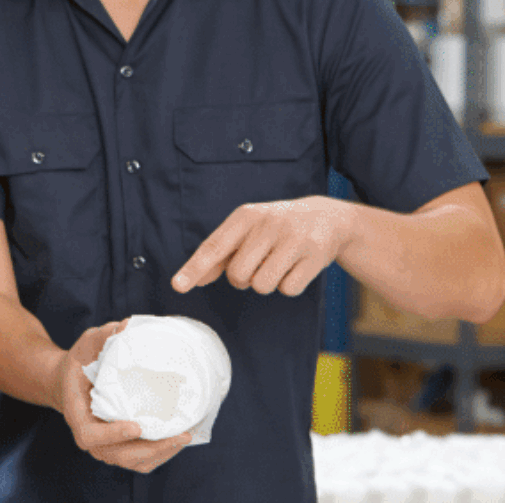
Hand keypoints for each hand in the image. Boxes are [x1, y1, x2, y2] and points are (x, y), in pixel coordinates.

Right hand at [53, 321, 192, 472]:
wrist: (68, 382)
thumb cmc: (79, 363)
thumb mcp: (86, 345)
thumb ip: (103, 337)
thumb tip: (127, 326)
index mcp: (76, 413)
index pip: (89, 435)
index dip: (111, 434)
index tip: (136, 425)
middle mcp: (90, 436)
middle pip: (118, 455)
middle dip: (152, 448)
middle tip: (181, 434)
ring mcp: (104, 446)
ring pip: (133, 462)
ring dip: (161, 454)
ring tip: (186, 436)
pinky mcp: (119, 448)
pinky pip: (141, 461)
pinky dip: (161, 454)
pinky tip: (179, 439)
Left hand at [171, 196, 356, 296]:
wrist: (326, 217)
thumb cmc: (275, 228)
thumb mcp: (247, 231)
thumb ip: (219, 254)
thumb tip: (192, 280)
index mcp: (246, 216)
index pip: (214, 246)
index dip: (194, 268)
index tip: (177, 286)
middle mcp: (268, 224)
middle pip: (237, 274)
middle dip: (242, 278)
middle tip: (257, 264)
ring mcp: (293, 239)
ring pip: (262, 285)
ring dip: (266, 282)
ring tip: (278, 264)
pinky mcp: (315, 256)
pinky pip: (288, 289)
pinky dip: (289, 285)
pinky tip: (296, 267)